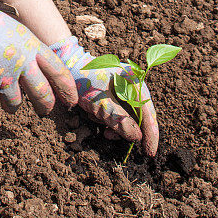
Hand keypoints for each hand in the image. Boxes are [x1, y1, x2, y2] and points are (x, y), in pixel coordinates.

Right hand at [0, 0, 77, 115]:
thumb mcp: (10, 27)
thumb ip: (24, 47)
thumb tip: (32, 66)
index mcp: (30, 46)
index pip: (58, 71)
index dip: (67, 88)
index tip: (71, 98)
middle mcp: (20, 65)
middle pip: (43, 95)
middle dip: (46, 106)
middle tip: (46, 110)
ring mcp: (1, 80)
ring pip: (15, 105)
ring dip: (12, 103)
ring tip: (5, 93)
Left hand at [50, 35, 158, 155]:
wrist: (67, 65)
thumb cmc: (85, 81)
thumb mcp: (102, 104)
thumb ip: (121, 121)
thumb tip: (137, 137)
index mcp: (134, 81)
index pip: (148, 111)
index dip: (151, 133)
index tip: (150, 152)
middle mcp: (132, 84)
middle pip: (138, 114)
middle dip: (126, 129)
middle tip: (115, 139)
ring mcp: (123, 87)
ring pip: (126, 115)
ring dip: (113, 125)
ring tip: (101, 127)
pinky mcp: (113, 92)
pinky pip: (116, 111)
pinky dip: (107, 118)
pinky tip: (94, 116)